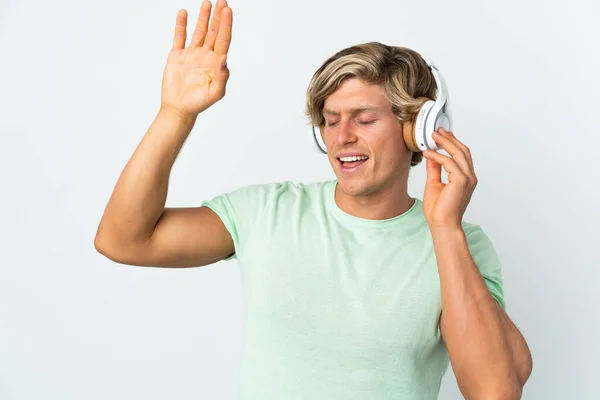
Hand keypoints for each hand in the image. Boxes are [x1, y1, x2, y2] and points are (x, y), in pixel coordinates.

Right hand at [160, 0, 232, 119]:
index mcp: (216, 63)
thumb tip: (223, 58)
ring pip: (199, 31)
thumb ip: (222, 76)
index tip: (227, 10)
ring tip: (207, 2)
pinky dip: (181, 25)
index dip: (226, 25)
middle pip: (214, 32)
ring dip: (203, 17)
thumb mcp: (215, 92)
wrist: (179, 108)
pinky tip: (184, 13)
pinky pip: (180, 37)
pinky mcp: (177, 55)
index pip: (223, 39)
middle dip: (218, 16)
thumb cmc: (199, 103)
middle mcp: (205, 56)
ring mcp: (191, 54)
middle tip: (222, 1)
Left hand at [421, 128, 477, 229]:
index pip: (462, 155)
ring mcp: (467, 178)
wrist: (442, 224)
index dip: (453, 143)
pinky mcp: (461, 181)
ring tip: (433, 136)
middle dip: (450, 139)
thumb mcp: (434, 184)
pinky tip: (428, 154)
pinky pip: (449, 163)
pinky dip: (438, 156)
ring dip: (445, 143)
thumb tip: (432, 156)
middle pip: (462, 151)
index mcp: (465, 178)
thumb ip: (435, 169)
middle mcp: (470, 177)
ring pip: (458, 154)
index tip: (441, 135)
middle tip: (437, 131)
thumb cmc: (439, 210)